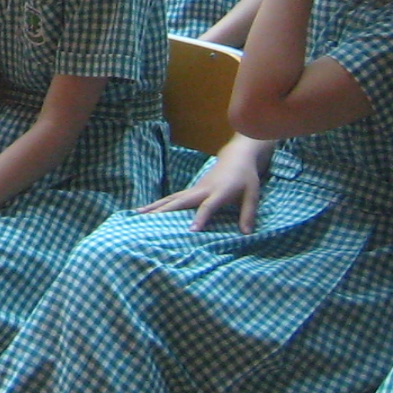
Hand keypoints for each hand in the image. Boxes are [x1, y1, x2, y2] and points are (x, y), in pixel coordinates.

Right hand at [141, 141, 265, 233]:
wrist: (236, 157)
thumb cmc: (246, 178)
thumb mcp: (253, 195)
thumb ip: (248, 214)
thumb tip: (246, 234)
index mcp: (219, 192)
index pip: (208, 206)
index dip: (200, 218)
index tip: (191, 230)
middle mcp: (203, 190)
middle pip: (182, 201)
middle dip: (166, 211)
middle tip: (149, 221)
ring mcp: (194, 189)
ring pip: (172, 198)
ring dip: (155, 206)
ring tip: (138, 214)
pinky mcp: (191, 190)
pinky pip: (172, 198)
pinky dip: (158, 204)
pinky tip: (146, 210)